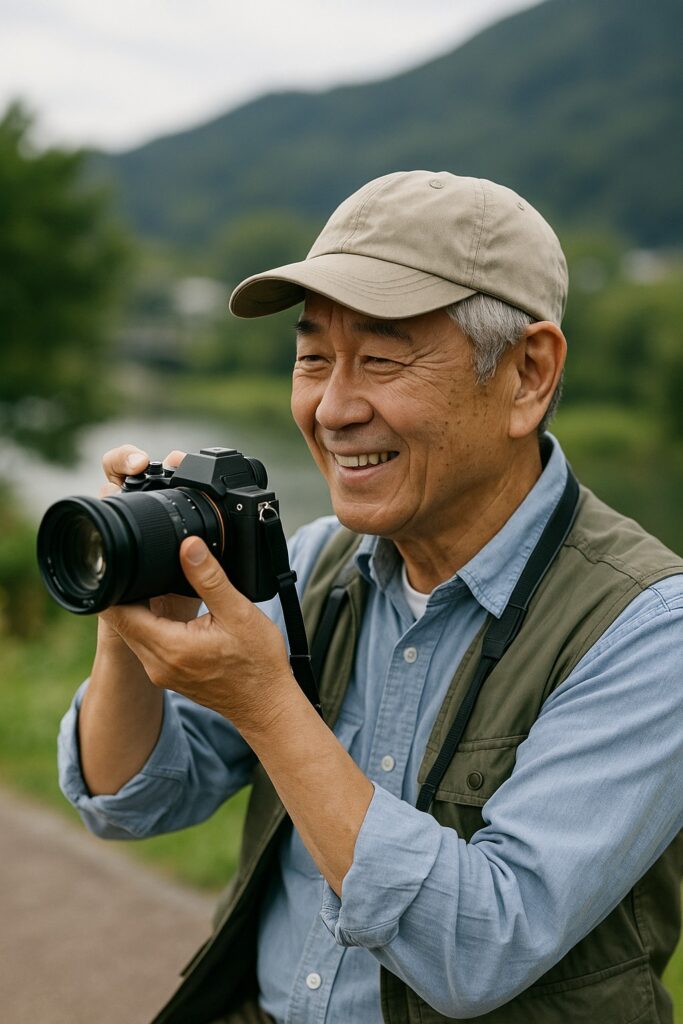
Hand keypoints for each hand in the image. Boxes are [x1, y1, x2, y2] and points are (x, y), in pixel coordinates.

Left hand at [102, 536, 294, 727]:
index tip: (129, 564)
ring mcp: (160, 673)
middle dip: (128, 593)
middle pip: (121, 621)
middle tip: (144, 568)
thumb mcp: (239, 612)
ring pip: (132, 632)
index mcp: (170, 647)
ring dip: (139, 609)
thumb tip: (188, 546)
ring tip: (159, 586)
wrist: (266, 705)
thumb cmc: (258, 664)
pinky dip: (151, 625)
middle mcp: (157, 664)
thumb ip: (209, 577)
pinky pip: (146, 645)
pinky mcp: (168, 675)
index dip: (118, 585)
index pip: (119, 613)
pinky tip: (172, 611)